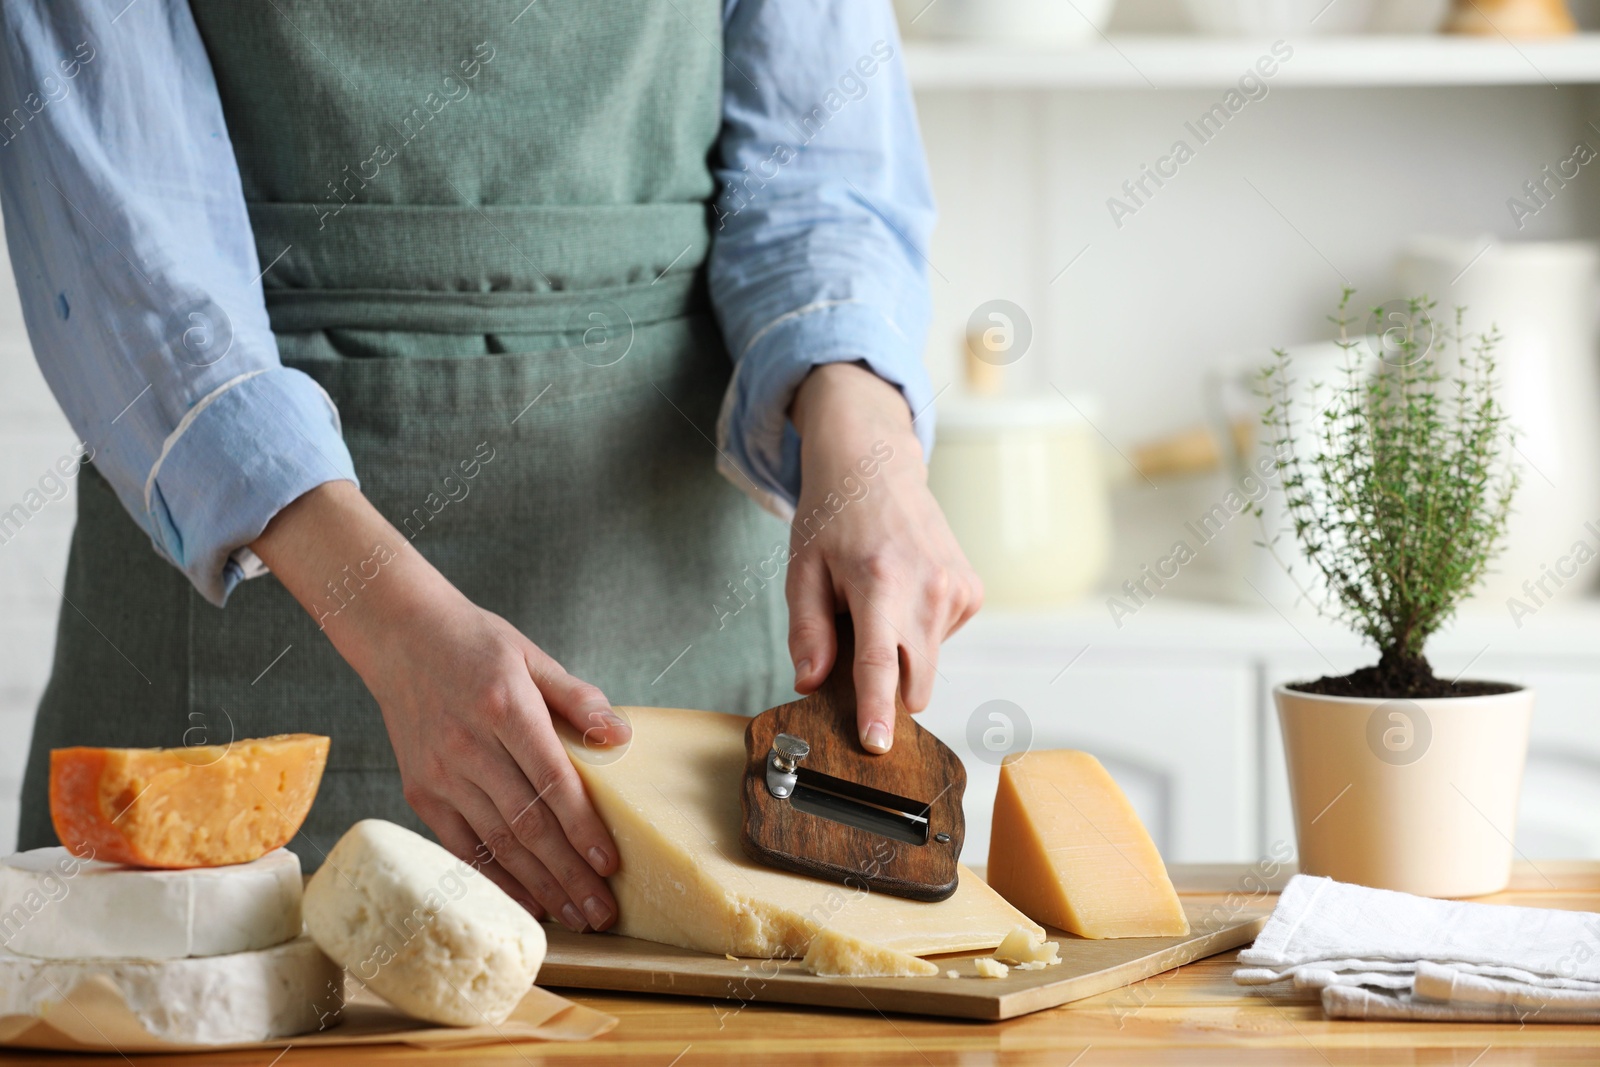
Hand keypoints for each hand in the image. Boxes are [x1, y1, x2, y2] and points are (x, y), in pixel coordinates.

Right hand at [251, 482, 629, 931]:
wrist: (400, 636)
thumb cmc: (475, 644)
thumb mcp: (532, 655)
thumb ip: (578, 698)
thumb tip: (621, 736)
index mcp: (505, 708)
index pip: (553, 780)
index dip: (583, 827)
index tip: (611, 863)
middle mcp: (469, 746)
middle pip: (528, 824)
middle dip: (569, 873)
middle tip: (603, 912)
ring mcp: (440, 773)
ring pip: (497, 842)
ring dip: (540, 885)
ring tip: (575, 915)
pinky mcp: (419, 790)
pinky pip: (460, 845)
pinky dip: (494, 877)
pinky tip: (524, 901)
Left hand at [786, 363, 982, 752]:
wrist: (878, 465)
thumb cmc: (835, 516)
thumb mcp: (803, 569)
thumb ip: (807, 630)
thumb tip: (811, 682)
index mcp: (879, 582)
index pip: (881, 662)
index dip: (877, 711)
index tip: (879, 746)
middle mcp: (927, 588)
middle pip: (915, 682)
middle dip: (887, 690)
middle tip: (854, 649)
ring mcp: (956, 590)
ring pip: (927, 664)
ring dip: (901, 652)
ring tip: (878, 603)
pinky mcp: (972, 592)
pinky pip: (941, 640)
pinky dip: (919, 631)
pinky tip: (903, 593)